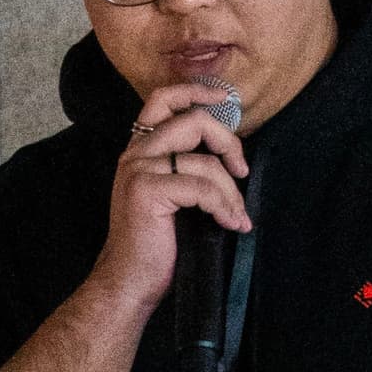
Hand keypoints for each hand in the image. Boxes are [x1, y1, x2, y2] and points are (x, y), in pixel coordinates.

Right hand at [89, 83, 252, 321]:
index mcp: (140, 149)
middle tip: (242, 170)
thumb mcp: (172, 195)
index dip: (196, 91)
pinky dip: (223, 206)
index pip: (163, 98)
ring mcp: (139, 169)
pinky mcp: (147, 190)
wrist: (129, 280)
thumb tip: (230, 152)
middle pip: (194, 121)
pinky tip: (229, 223)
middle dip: (228, 143)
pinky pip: (202, 188)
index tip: (224, 98)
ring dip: (231, 192)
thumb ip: (187, 166)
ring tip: (236, 216)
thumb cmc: (156, 243)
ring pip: (204, 161)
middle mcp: (135, 153)